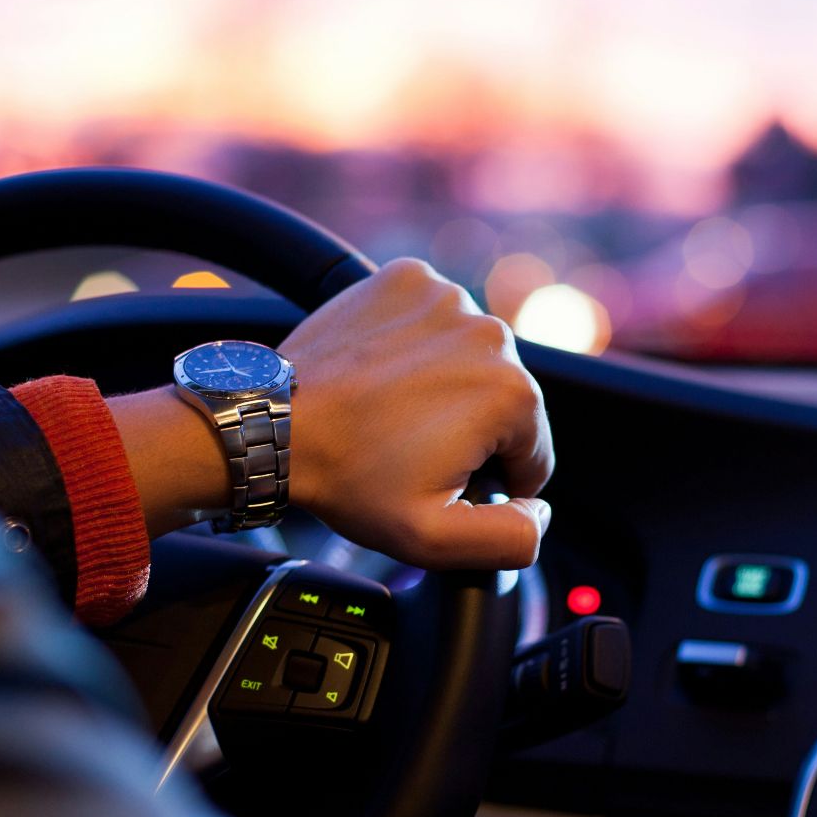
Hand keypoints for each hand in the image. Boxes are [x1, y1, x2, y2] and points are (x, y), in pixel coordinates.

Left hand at [107, 258, 553, 569]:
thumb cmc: (348, 478)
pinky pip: (434, 319)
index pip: (533, 453)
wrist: (275, 423)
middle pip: (505, 400)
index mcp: (512, 394)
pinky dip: (418, 343)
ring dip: (446, 385)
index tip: (441, 480)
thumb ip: (511, 538)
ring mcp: (447, 296)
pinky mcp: (408, 278)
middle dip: (469, 430)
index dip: (492, 481)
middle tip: (408, 450)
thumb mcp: (435, 539)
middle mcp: (491, 333)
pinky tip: (383, 374)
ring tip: (392, 412)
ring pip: (470, 357)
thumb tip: (541, 511)